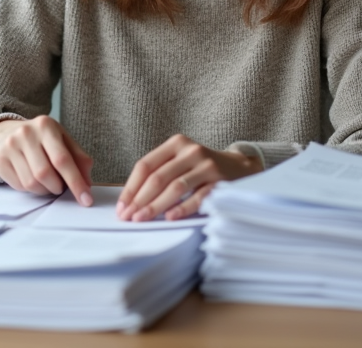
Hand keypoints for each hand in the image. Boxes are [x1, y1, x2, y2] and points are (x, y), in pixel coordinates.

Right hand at [0, 116, 94, 204]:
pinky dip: (32, 190)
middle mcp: (25, 134)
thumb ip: (79, 159)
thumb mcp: (63, 141)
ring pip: (31, 183)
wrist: (8, 133)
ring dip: (45, 190)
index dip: (76, 182)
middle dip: (58, 187)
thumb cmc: (42, 139)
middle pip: (45, 173)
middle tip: (61, 186)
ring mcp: (10, 147)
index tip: (86, 200)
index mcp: (46, 126)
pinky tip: (33, 179)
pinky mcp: (0, 161)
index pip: (62, 159)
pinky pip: (20, 186)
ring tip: (48, 182)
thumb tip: (87, 183)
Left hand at [118, 135, 262, 221]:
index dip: (131, 187)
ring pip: (175, 187)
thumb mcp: (180, 161)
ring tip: (142, 219)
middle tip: (128, 217)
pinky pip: (198, 196)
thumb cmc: (200, 168)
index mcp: (176, 143)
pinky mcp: (220, 181)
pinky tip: (171, 217)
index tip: (122, 206)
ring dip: (156, 206)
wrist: (240, 167)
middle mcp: (190, 151)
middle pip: (158, 177)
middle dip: (140, 199)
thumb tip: (130, 200)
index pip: (146, 165)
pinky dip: (183, 207)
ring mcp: (206, 165)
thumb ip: (159, 173)